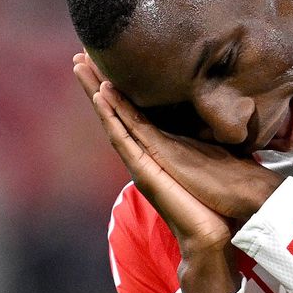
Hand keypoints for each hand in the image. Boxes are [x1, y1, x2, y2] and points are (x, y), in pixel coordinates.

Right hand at [72, 53, 239, 292]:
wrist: (212, 235)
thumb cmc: (214, 203)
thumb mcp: (206, 162)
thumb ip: (199, 146)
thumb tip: (211, 127)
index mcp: (155, 154)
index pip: (130, 116)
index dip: (115, 91)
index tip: (103, 65)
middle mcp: (142, 158)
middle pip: (113, 115)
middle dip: (96, 85)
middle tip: (79, 57)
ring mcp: (141, 165)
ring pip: (112, 122)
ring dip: (96, 94)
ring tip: (81, 68)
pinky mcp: (146, 173)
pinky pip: (124, 140)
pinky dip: (112, 117)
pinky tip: (101, 97)